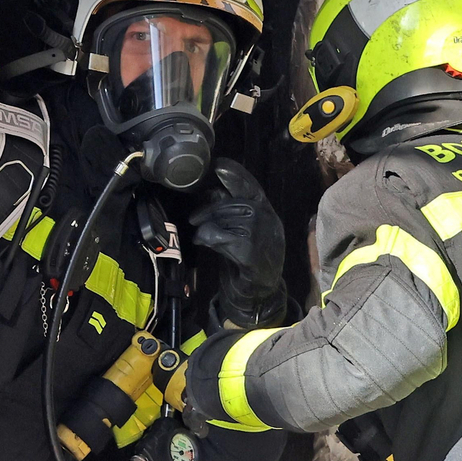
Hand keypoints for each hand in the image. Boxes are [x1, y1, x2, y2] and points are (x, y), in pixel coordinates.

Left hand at [190, 159, 286, 327]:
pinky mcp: (252, 254)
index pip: (251, 186)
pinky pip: (223, 237)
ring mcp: (263, 237)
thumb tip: (210, 191)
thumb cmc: (246, 260)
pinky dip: (208, 237)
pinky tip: (202, 241)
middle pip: (234, 202)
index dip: (234, 174)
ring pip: (228, 218)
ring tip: (198, 232)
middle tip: (193, 218)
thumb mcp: (239, 230)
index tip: (216, 166)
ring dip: (207, 224)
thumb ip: (229, 211)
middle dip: (209, 207)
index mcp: (266, 212)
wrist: (259, 294)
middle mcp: (268, 221)